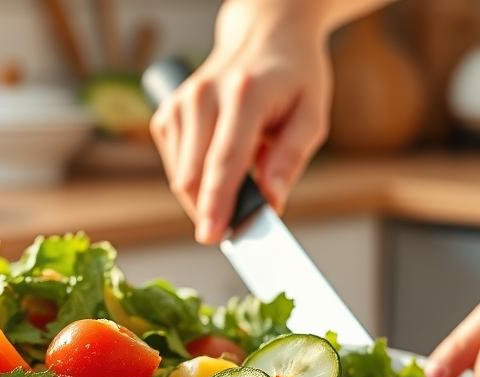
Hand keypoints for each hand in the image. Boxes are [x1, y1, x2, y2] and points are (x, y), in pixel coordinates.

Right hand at [150, 0, 332, 243]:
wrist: (265, 37)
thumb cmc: (293, 78)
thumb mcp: (312, 114)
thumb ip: (291, 158)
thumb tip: (271, 200)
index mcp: (243, 93)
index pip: (224, 159)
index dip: (217, 203)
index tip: (212, 236)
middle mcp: (203, 95)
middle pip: (193, 175)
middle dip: (211, 210)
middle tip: (238, 225)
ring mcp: (180, 104)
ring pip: (180, 177)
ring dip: (205, 196)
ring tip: (240, 176)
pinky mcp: (166, 114)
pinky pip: (175, 167)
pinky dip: (196, 178)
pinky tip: (217, 162)